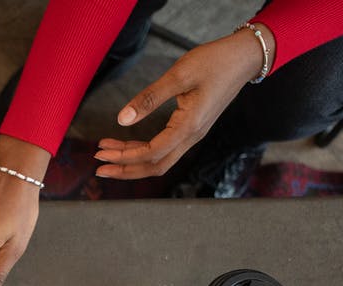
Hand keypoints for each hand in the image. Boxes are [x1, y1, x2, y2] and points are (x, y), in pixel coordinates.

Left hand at [94, 23, 275, 178]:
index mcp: (190, 126)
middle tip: (100, 167)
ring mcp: (193, 134)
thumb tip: (122, 119)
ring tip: (106, 150)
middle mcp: (192, 136)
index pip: (152, 153)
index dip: (125, 157)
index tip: (102, 153)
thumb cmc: (214, 62)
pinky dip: (143, 148)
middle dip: (126, 169)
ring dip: (132, 159)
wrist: (242, 58)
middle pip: (155, 166)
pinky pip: (165, 147)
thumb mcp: (178, 75)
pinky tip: (126, 141)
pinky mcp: (191, 128)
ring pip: (159, 159)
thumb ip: (149, 98)